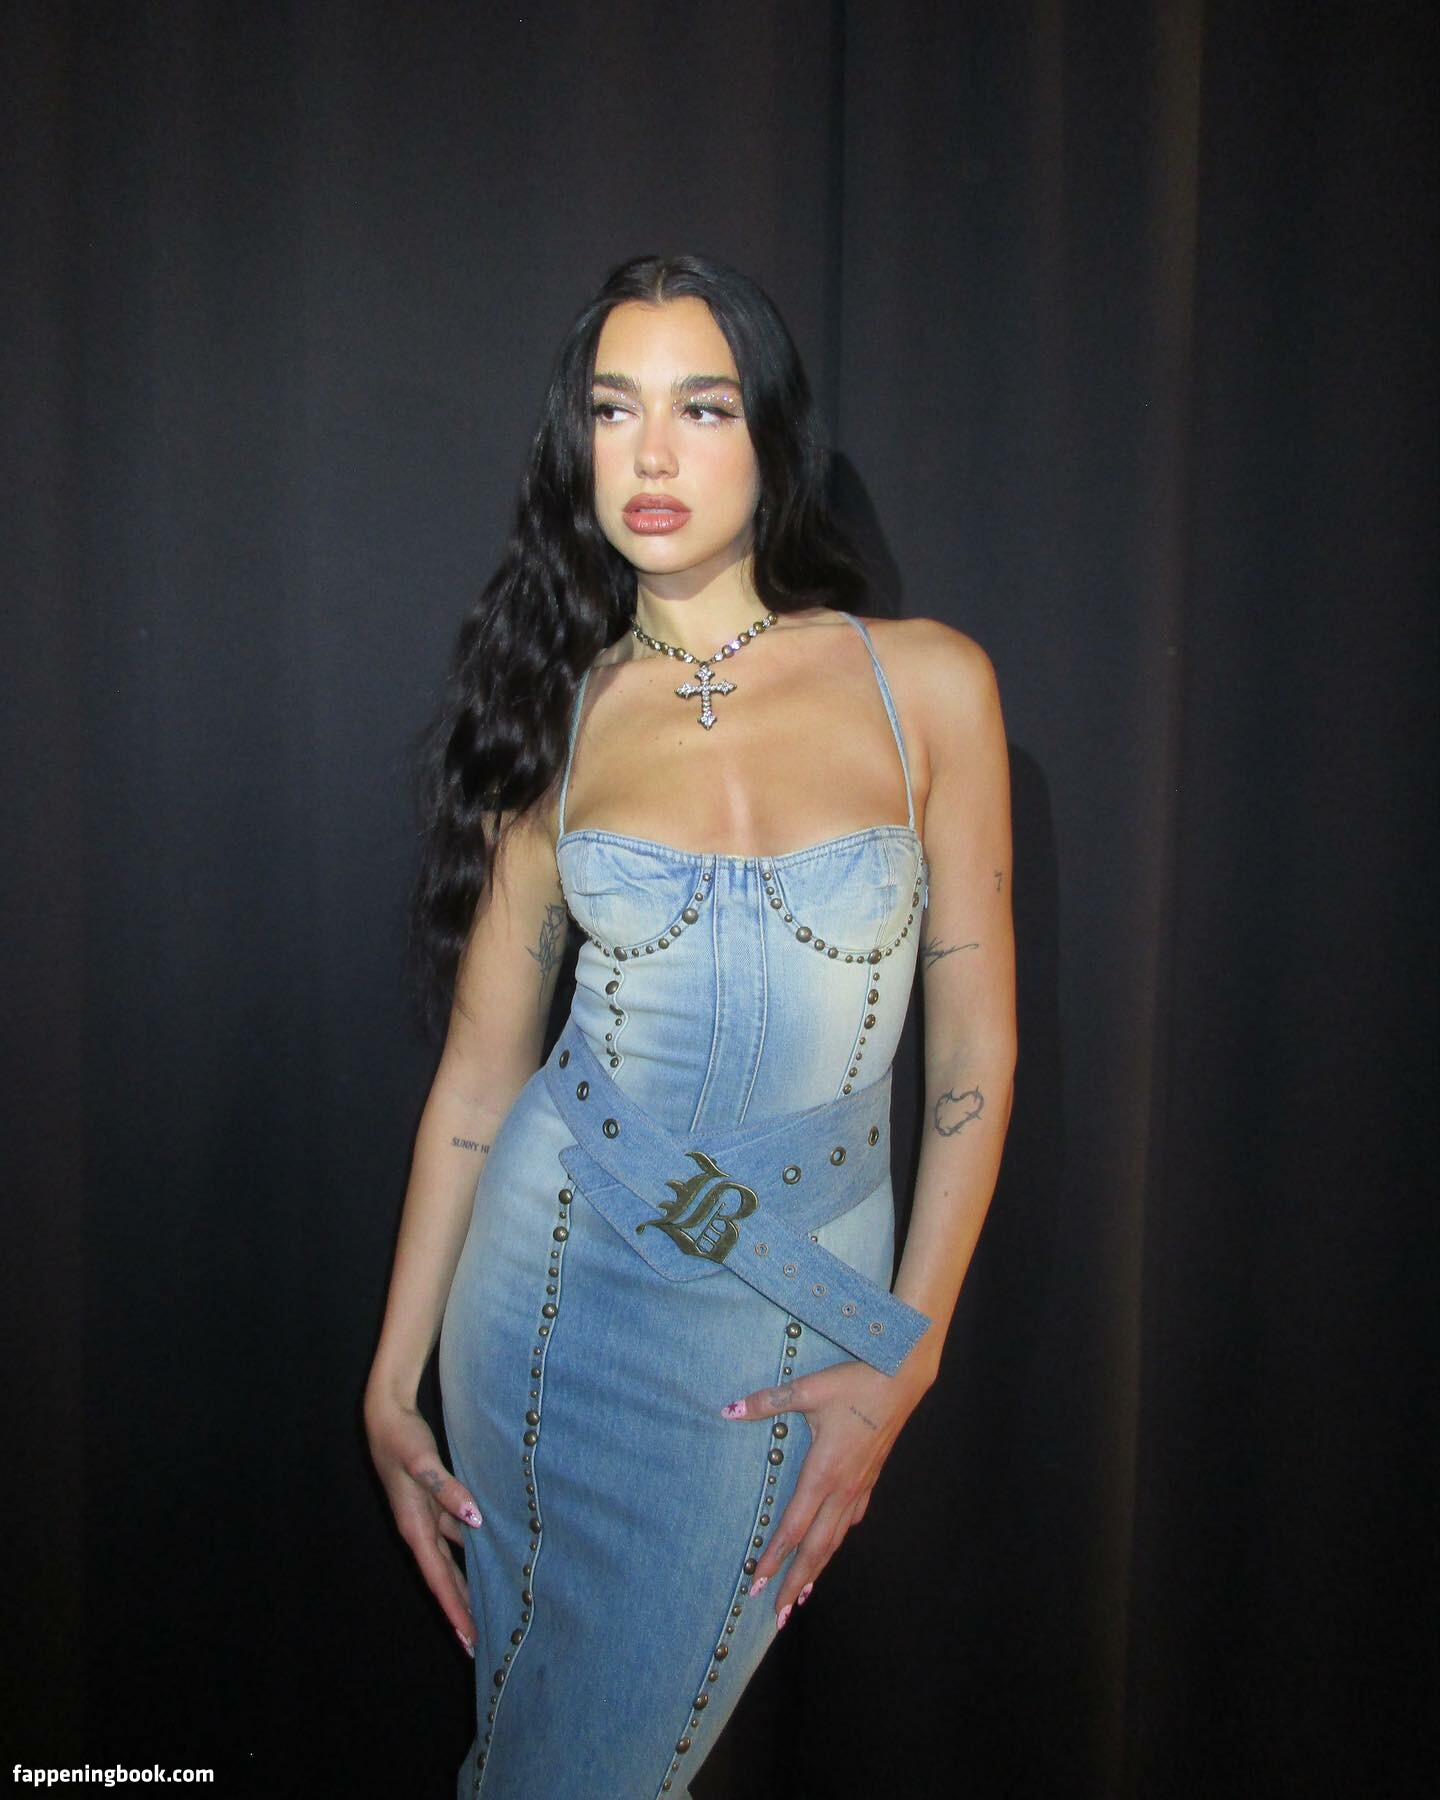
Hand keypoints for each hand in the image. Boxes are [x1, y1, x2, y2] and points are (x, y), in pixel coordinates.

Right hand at [364, 1389, 483, 1657]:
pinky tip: (491, 1555)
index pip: (438, 1577)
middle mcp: (420, 1528)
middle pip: (444, 1578)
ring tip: (488, 1608)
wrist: (386, 1414)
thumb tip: (474, 1518)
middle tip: (479, 1642)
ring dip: (466, 1583)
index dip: (454, 1608)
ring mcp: (426, 1516)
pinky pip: (456, 1536)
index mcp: (414, 1526)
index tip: (467, 1637)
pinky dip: (471, 1550)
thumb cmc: (401, 1437)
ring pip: (451, 1560)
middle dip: (460, 1609)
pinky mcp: (434, 1502)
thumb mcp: (421, 1461)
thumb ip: (447, 1488)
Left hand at [719, 1355, 932, 1628]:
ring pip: (836, 1539)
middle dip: (795, 1581)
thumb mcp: (807, 1390)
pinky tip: (835, 1543)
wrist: (901, 1378)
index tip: (756, 1583)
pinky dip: (838, 1540)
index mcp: (823, 1473)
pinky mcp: (871, 1477)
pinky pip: (852, 1519)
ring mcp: (860, 1486)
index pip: (793, 1527)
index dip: (774, 1558)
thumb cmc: (854, 1383)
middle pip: (816, 1548)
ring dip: (817, 1568)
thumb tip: (729, 1410)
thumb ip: (768, 1403)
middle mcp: (842, 1489)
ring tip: (802, 1594)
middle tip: (777, 1613)